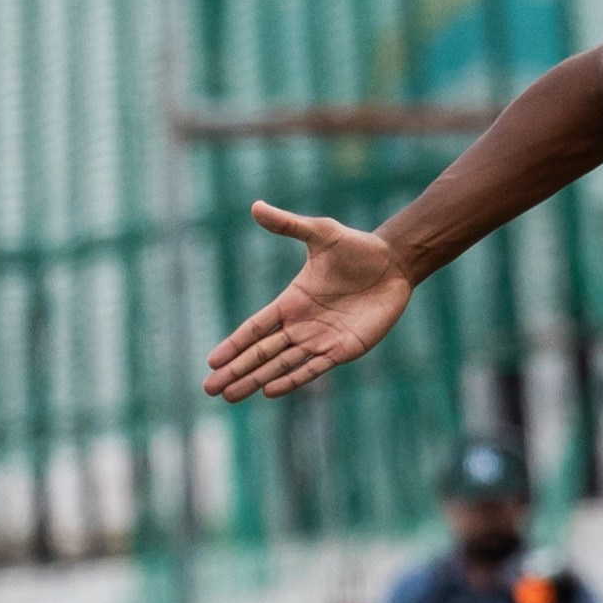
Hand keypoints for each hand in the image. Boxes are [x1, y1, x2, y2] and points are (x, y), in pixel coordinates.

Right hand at [206, 203, 414, 401]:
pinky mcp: (343, 349)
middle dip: (236, 371)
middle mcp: (301, 325)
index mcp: (291, 301)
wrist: (393, 264)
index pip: (255, 328)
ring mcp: (321, 339)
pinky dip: (291, 381)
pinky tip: (269, 392)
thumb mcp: (320, 233)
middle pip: (261, 353)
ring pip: (281, 365)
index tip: (212, 361)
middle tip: (210, 390)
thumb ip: (288, 225)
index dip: (234, 344)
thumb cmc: (356, 247)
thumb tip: (256, 206)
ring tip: (231, 396)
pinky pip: (312, 369)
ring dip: (256, 381)